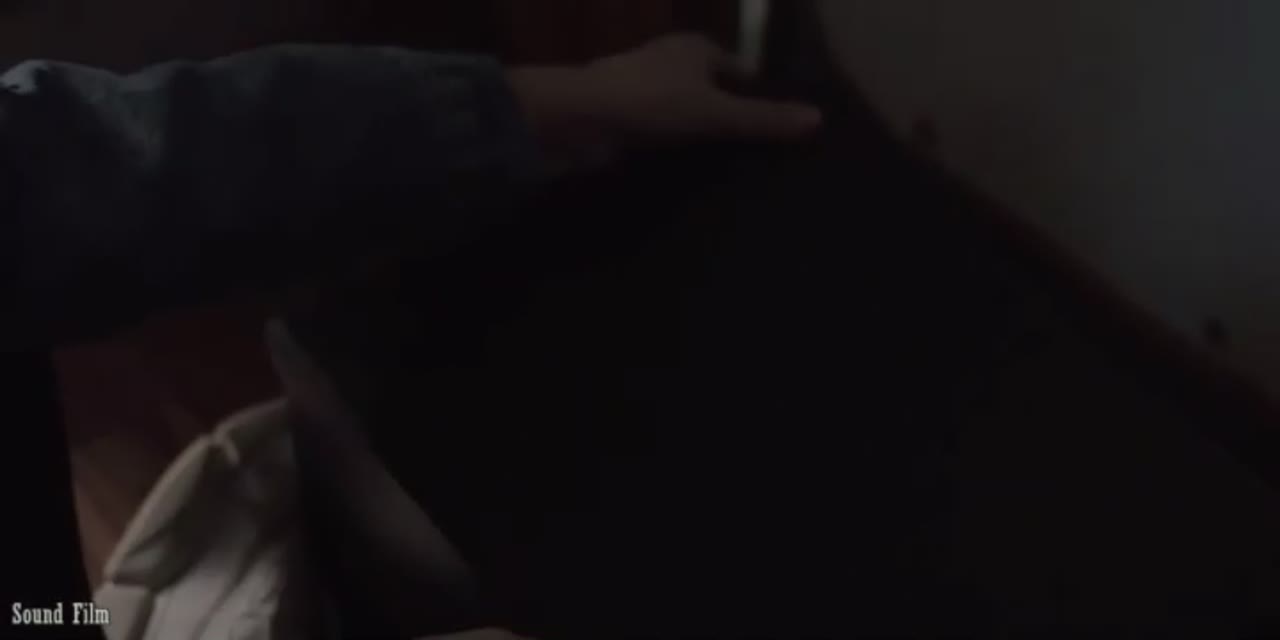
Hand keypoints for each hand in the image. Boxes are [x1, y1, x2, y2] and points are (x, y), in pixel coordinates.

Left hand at [509, 34, 822, 168]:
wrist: (578, 120)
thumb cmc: (651, 102)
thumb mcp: (716, 113)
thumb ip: (763, 119)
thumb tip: (819, 120)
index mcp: (696, 48)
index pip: (741, 71)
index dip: (761, 96)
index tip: (783, 128)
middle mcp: (671, 63)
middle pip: (715, 93)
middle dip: (734, 119)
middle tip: (765, 158)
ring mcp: (646, 92)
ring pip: (689, 116)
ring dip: (704, 139)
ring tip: (737, 174)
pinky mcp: (626, 121)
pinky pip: (664, 137)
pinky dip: (678, 153)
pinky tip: (694, 178)